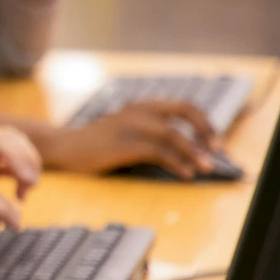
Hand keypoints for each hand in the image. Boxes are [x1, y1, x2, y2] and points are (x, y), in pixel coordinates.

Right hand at [38, 101, 222, 179]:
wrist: (62, 148)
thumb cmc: (95, 145)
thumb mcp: (125, 131)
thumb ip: (150, 133)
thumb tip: (187, 150)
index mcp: (141, 106)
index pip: (184, 105)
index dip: (205, 123)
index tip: (216, 142)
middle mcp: (138, 110)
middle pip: (184, 110)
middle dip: (206, 130)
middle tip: (218, 150)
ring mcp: (128, 126)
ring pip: (173, 133)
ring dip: (194, 151)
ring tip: (206, 168)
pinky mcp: (121, 144)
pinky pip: (156, 152)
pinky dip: (176, 163)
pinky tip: (185, 174)